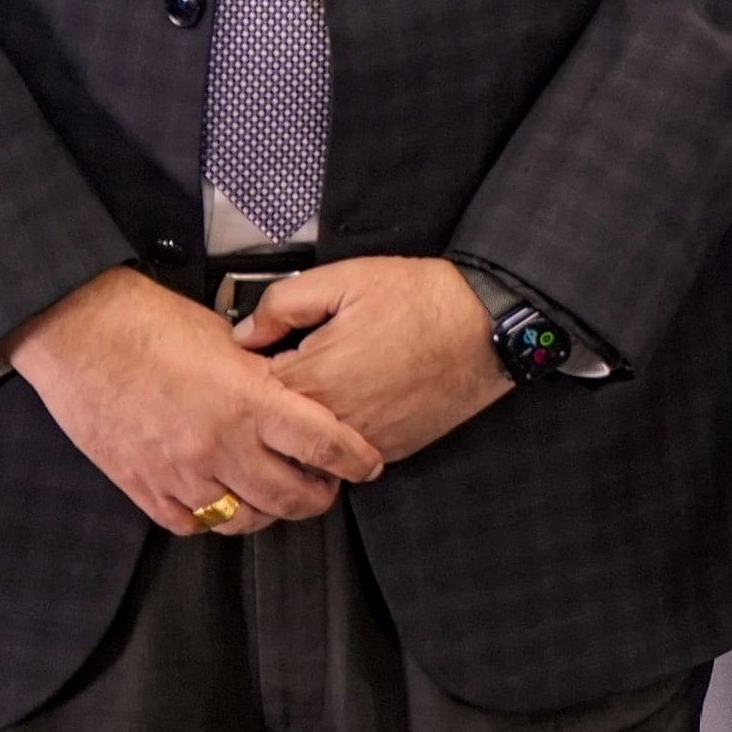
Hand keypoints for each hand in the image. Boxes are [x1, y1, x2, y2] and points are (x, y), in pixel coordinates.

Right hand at [4, 264, 384, 534]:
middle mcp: (218, 444)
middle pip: (291, 496)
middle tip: (326, 488)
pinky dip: (213, 518)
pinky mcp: (143, 486)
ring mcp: (179, 471)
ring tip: (276, 497)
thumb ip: (264, 373)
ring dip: (268, 512)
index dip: (355, 460)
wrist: (78, 331)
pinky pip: (192, 524)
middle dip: (319, 497)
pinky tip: (222, 500)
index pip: (324, 444)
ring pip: (244, 520)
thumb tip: (293, 391)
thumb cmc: (151, 322)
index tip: (368, 465)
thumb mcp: (227, 339)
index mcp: (248, 399)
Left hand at [236, 258, 510, 463]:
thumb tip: (243, 335)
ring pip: (311, 447)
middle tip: (288, 376)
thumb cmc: (421, 299)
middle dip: (274, 405)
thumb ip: (282, 305)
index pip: (251, 392)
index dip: (249, 374)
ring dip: (307, 425)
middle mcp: (332, 420)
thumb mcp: (344, 279)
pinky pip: (348, 452)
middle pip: (276, 429)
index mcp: (311, 377)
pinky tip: (357, 402)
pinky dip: (342, 435)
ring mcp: (362, 441)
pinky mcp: (391, 450)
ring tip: (323, 392)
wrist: (488, 327)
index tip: (259, 359)